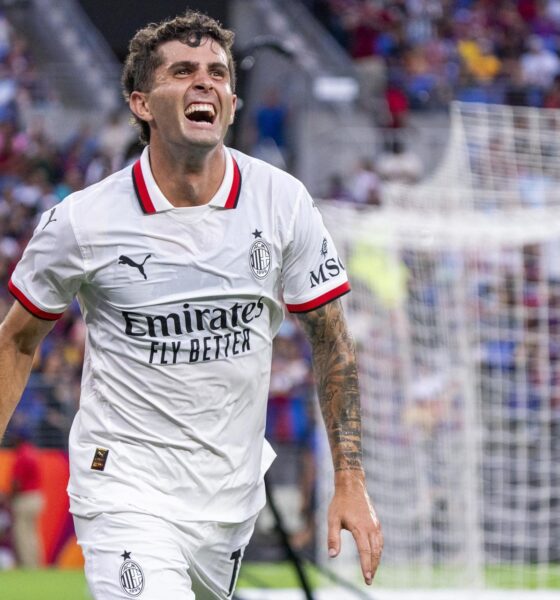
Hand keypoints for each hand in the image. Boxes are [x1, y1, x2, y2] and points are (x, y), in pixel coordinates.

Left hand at [327, 470, 382, 584]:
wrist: (352, 486)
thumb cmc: (340, 503)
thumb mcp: (332, 519)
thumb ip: (333, 538)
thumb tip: (332, 556)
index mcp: (360, 528)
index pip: (365, 551)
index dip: (366, 566)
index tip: (367, 578)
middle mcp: (371, 527)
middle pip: (375, 552)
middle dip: (373, 567)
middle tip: (369, 580)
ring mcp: (375, 524)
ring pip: (379, 546)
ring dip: (377, 560)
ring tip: (372, 571)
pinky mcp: (376, 522)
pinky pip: (380, 540)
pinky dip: (379, 550)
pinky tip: (375, 556)